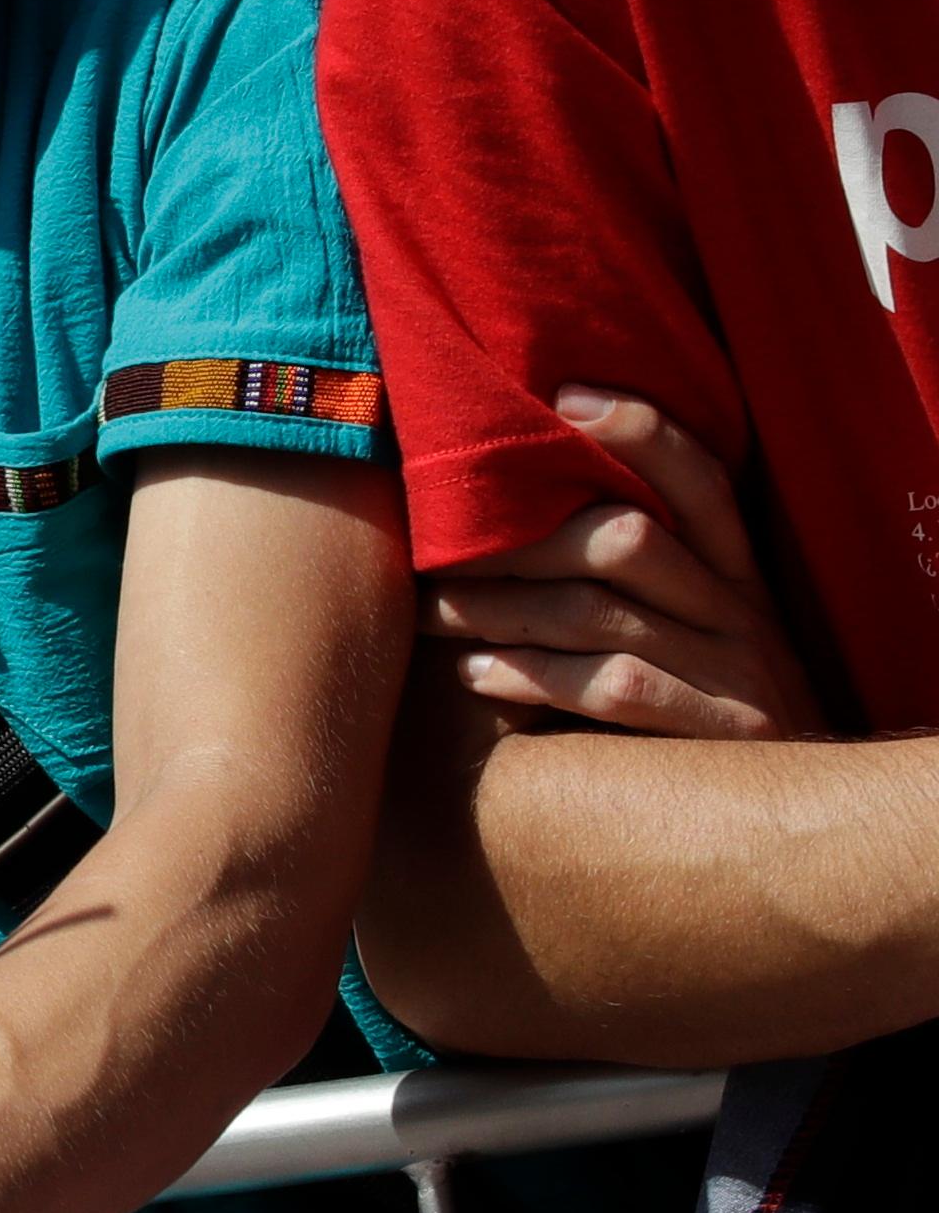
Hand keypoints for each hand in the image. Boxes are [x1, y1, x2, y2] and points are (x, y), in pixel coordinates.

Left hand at [422, 384, 822, 740]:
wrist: (784, 815)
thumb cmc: (698, 703)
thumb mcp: (682, 628)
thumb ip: (624, 572)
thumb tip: (501, 514)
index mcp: (734, 570)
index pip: (701, 479)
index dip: (643, 432)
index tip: (565, 397)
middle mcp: (740, 608)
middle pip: (626, 539)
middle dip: (520, 540)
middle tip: (429, 547)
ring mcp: (739, 670)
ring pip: (604, 612)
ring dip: (501, 608)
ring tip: (427, 613)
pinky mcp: (727, 731)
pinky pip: (620, 688)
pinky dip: (540, 676)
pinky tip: (477, 674)